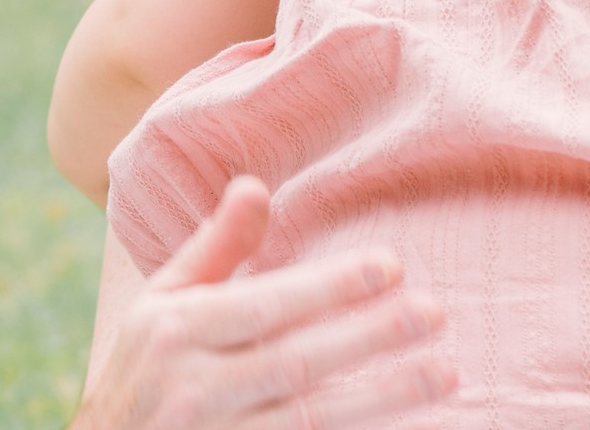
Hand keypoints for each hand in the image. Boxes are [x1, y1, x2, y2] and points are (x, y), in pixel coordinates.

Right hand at [74, 177, 454, 427]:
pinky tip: (408, 427)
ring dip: (382, 399)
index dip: (329, 287)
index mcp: (176, 332)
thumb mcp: (162, 303)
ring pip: (308, 422)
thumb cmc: (144, 371)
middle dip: (370, 338)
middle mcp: (190, 394)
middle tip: (435, 312)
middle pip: (295, 364)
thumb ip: (216, 246)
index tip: (391, 266)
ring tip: (445, 374)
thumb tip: (256, 183)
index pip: (266, 306)